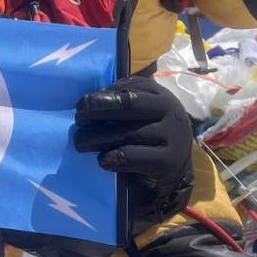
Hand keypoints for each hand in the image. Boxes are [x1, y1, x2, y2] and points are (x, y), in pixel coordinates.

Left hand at [73, 75, 193, 210]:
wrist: (177, 169)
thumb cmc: (152, 136)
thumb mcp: (144, 114)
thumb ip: (124, 104)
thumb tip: (90, 102)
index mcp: (160, 95)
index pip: (128, 88)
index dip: (102, 95)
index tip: (82, 104)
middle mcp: (169, 111)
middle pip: (127, 105)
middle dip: (97, 109)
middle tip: (79, 119)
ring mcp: (171, 135)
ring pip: (126, 133)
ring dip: (97, 137)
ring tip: (80, 142)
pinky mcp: (167, 161)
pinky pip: (131, 156)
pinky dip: (111, 157)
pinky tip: (102, 159)